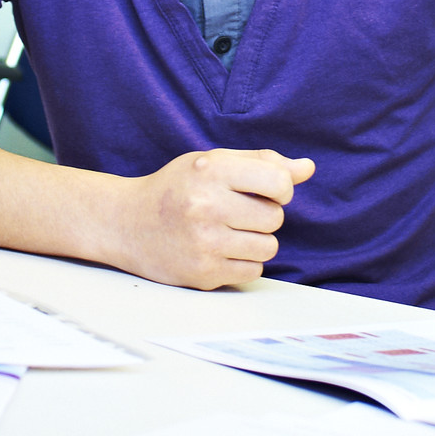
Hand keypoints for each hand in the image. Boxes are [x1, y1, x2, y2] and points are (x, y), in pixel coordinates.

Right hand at [118, 148, 315, 289]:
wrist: (127, 224)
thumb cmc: (176, 188)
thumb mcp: (213, 162)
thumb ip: (262, 162)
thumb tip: (307, 168)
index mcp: (210, 170)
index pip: (279, 182)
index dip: (280, 187)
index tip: (265, 189)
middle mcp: (206, 206)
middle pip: (274, 217)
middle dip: (262, 215)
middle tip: (234, 212)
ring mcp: (204, 243)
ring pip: (268, 247)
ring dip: (256, 241)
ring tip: (228, 231)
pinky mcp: (202, 274)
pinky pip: (253, 271)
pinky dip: (243, 262)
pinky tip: (219, 250)